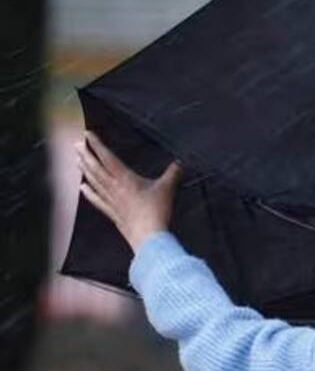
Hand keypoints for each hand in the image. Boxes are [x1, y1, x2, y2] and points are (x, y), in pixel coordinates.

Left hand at [75, 131, 183, 252]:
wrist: (148, 236)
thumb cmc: (156, 210)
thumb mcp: (167, 188)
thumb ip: (173, 172)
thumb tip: (181, 161)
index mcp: (125, 178)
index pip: (108, 158)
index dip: (97, 145)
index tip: (87, 134)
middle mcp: (114, 187)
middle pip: (96, 168)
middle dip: (86, 155)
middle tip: (76, 144)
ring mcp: (111, 200)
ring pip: (94, 182)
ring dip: (84, 170)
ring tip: (77, 159)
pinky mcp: (112, 212)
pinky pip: (97, 200)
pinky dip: (88, 193)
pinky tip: (83, 187)